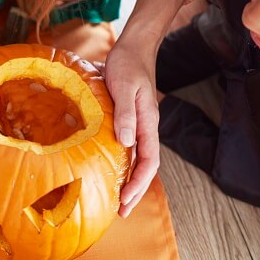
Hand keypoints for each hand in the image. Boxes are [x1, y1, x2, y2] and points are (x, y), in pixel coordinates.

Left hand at [104, 35, 160, 217]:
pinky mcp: (130, 119)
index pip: (148, 160)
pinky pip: (129, 148)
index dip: (139, 182)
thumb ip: (126, 114)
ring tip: (118, 200)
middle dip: (135, 190)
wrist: (133, 48)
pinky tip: (112, 171)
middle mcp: (146, 127)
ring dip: (129, 180)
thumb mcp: (124, 87)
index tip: (126, 198)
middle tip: (122, 212)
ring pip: (138, 159)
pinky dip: (123, 164)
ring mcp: (139, 124)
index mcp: (148, 123)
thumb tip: (127, 141)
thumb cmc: (128, 65)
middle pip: (145, 166)